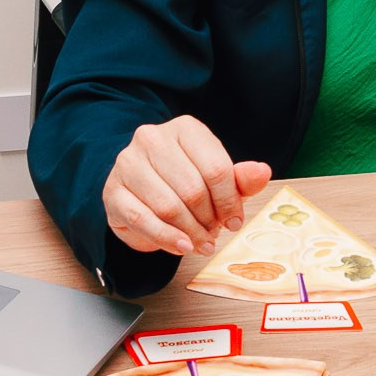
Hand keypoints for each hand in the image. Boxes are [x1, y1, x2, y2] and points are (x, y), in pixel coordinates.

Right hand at [102, 115, 272, 256]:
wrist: (142, 191)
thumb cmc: (185, 182)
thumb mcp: (218, 178)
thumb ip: (241, 178)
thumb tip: (263, 172)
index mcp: (186, 129)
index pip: (216, 168)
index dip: (229, 202)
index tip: (234, 221)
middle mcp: (153, 139)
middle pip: (193, 189)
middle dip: (209, 220)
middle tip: (214, 234)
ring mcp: (128, 163)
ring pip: (168, 206)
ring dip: (190, 233)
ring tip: (201, 243)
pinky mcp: (113, 191)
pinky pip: (143, 220)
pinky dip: (167, 239)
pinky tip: (181, 246)